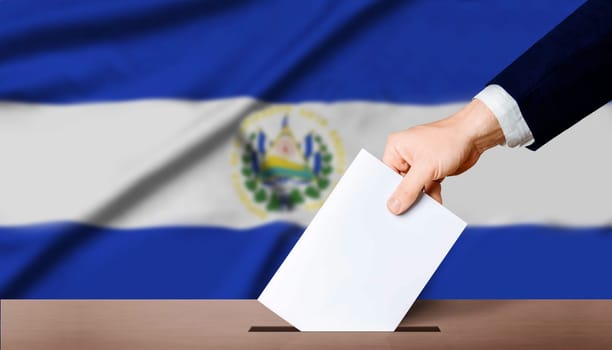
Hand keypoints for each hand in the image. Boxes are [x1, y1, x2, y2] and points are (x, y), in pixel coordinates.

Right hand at [384, 99, 504, 214]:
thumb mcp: (425, 168)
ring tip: (424, 209)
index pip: (385, 175)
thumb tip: (394, 205)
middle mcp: (405, 155)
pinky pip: (426, 187)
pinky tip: (435, 202)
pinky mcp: (431, 170)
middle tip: (407, 212)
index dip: (388, 191)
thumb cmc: (449, 140)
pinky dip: (431, 195)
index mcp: (396, 147)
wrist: (474, 136)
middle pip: (399, 183)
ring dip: (421, 197)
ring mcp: (418, 163)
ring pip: (414, 187)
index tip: (390, 208)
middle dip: (406, 196)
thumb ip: (408, 189)